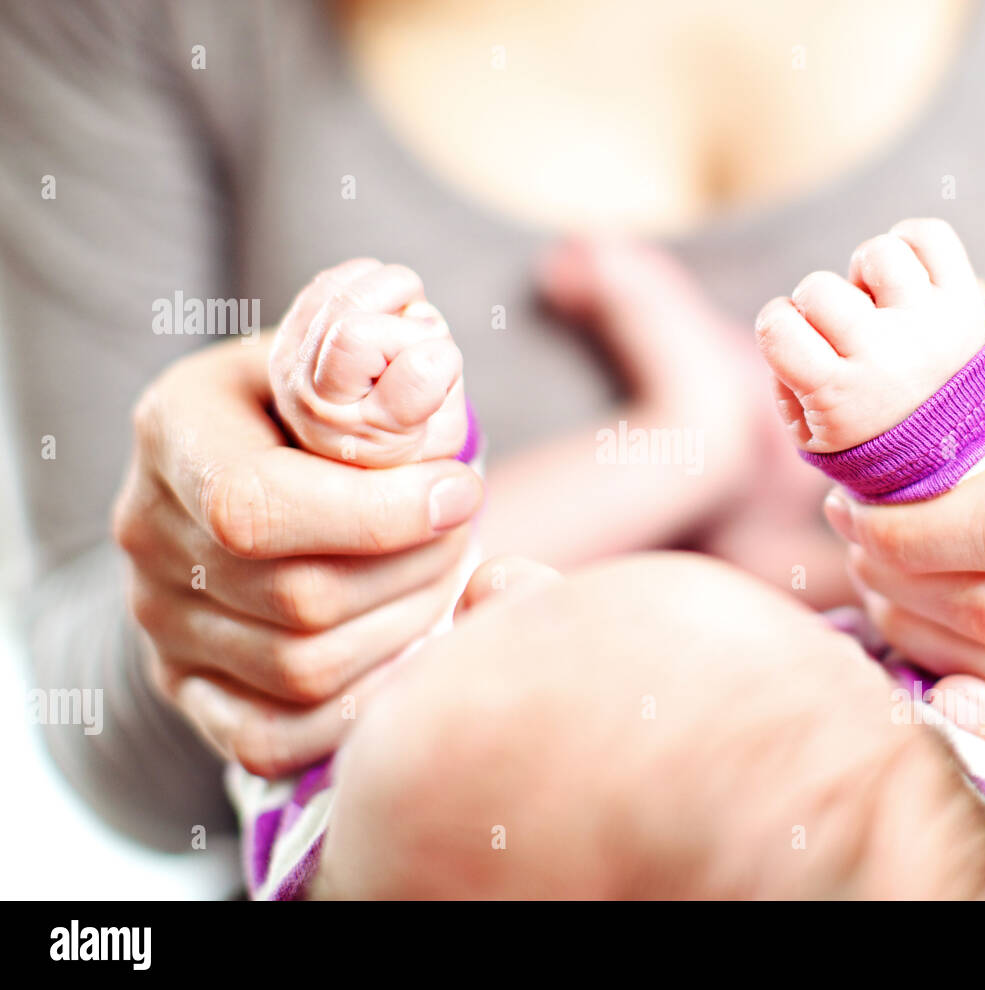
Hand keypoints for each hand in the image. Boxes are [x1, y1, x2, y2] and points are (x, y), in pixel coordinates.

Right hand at [111, 334, 482, 776]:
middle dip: (415, 569)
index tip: (462, 490)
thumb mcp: (334, 357)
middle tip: (462, 531)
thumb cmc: (314, 406)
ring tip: (441, 577)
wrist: (240, 471)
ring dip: (406, 629)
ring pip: (303, 670)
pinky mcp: (185, 685)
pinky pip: (273, 737)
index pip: (259, 507)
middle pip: (298, 597)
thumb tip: (429, 382)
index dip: (380, 514)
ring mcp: (159, 619)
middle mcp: (148, 532)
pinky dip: (361, 706)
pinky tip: (408, 649)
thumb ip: (375, 367)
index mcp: (175, 430)